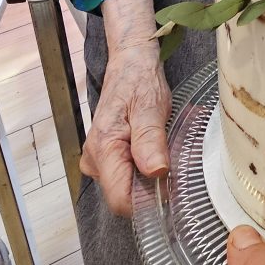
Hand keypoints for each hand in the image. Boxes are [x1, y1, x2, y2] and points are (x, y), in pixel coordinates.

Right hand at [79, 38, 170, 215]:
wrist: (130, 63)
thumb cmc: (139, 81)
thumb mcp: (150, 108)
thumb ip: (150, 141)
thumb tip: (156, 172)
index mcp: (103, 149)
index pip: (121, 200)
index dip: (148, 201)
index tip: (170, 186)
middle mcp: (94, 160)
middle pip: (125, 196)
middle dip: (150, 186)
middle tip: (170, 157)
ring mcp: (98, 161)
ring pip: (128, 187)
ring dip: (149, 175)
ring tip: (162, 147)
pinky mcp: (106, 158)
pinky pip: (127, 175)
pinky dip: (144, 167)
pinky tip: (154, 148)